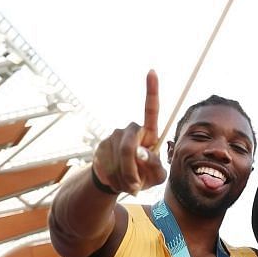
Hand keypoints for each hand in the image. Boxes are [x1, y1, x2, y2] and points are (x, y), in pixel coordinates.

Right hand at [91, 71, 166, 195]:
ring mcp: (114, 137)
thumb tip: (140, 152)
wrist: (118, 183)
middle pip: (130, 146)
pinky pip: (109, 164)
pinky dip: (116, 178)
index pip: (151, 111)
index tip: (152, 71)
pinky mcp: (102, 146)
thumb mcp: (156, 177)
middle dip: (132, 168)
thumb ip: (155, 166)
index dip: (152, 92)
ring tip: (129, 184)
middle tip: (136, 185)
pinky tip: (117, 180)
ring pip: (119, 158)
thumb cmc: (143, 177)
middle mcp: (131, 131)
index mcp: (148, 134)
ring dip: (125, 176)